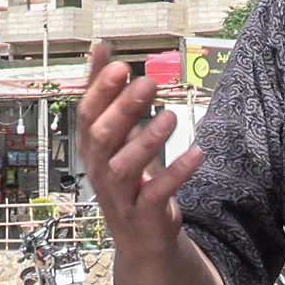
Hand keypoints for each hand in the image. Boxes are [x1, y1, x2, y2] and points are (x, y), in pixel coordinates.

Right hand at [77, 41, 203, 256]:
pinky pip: (157, 193)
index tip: (121, 65)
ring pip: (124, 167)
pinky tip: (196, 152)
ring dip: (147, 140)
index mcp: (93, 146)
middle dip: (123, 110)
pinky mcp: (144, 213)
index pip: (88, 115)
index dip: (101, 91)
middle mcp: (100, 169)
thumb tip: (101, 48)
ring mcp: (120, 194)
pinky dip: (176, 173)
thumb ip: (109, 93)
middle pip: (102, 138)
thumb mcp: (117, 134)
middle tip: (148, 83)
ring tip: (171, 116)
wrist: (141, 235)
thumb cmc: (129, 176)